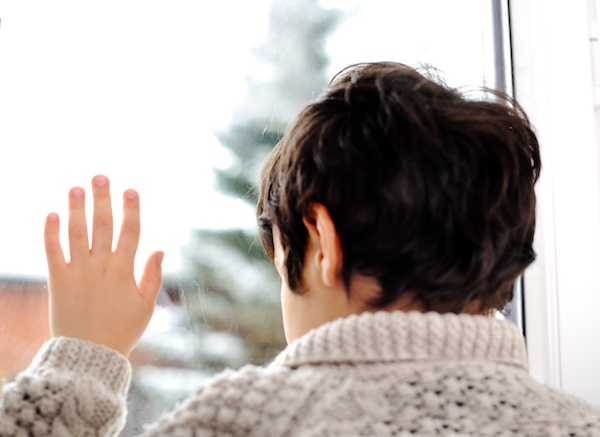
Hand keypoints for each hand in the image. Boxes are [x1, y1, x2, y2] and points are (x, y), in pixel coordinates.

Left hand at [44, 175, 162, 356]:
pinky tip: (51, 214)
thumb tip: (159, 249)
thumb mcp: (146, 306)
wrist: (90, 355)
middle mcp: (102, 267)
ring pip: (77, 234)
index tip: (130, 190)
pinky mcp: (58, 282)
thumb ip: (152, 276)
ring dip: (76, 209)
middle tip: (100, 176)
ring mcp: (79, 273)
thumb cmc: (123, 330)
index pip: (131, 232)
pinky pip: (53, 253)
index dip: (131, 209)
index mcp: (125, 271)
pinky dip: (51, 234)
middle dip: (102, 199)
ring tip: (75, 188)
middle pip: (103, 225)